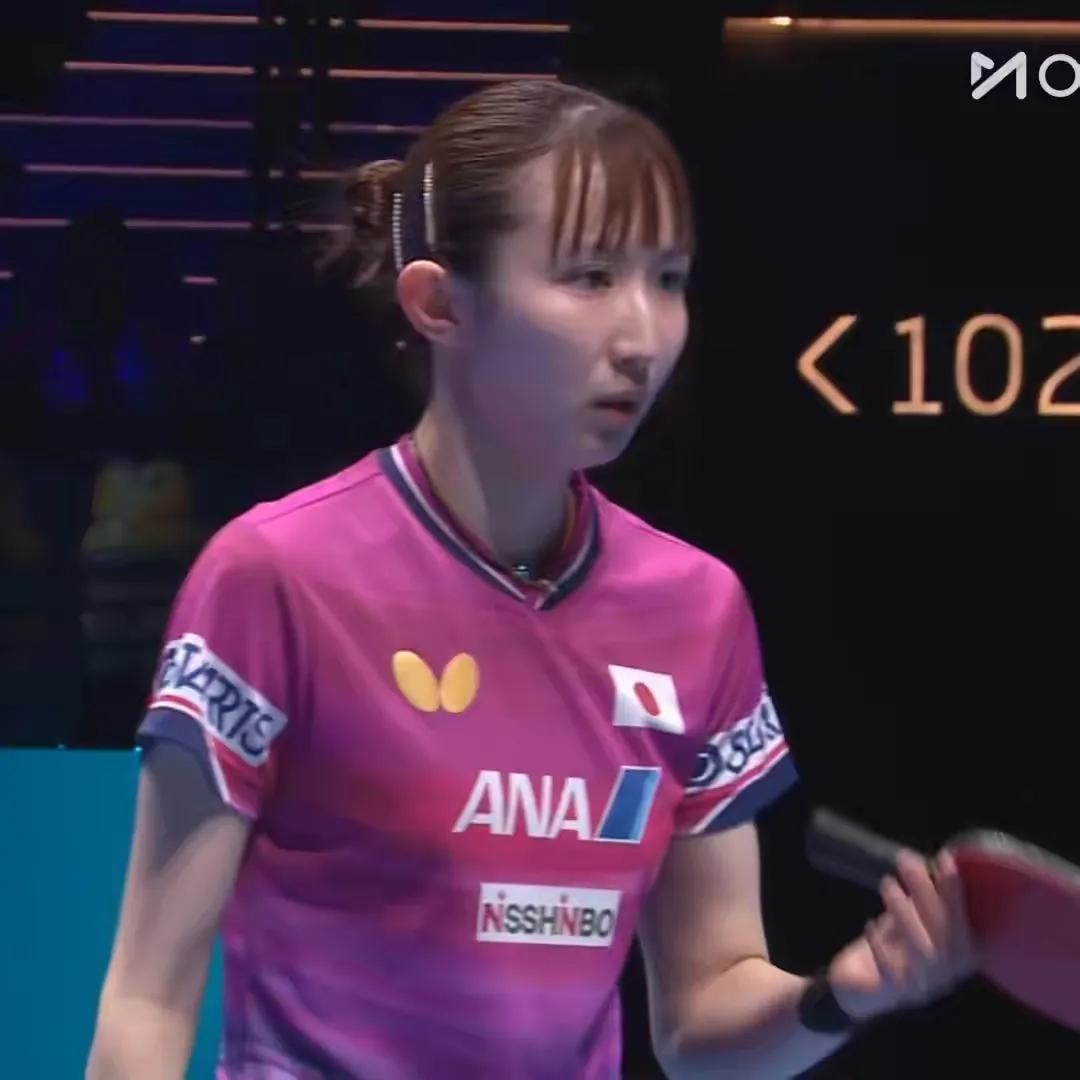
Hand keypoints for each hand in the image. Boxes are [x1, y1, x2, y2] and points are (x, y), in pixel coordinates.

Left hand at [826, 849, 975, 1020]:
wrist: (860, 989)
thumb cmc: (893, 948)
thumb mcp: (910, 922)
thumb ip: (921, 901)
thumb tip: (925, 863)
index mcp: (959, 955)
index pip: (963, 918)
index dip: (955, 890)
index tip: (945, 858)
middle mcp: (947, 973)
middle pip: (943, 930)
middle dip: (927, 892)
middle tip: (907, 861)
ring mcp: (922, 985)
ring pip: (922, 950)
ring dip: (905, 914)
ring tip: (887, 884)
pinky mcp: (893, 992)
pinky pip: (890, 970)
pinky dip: (881, 946)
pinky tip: (870, 925)